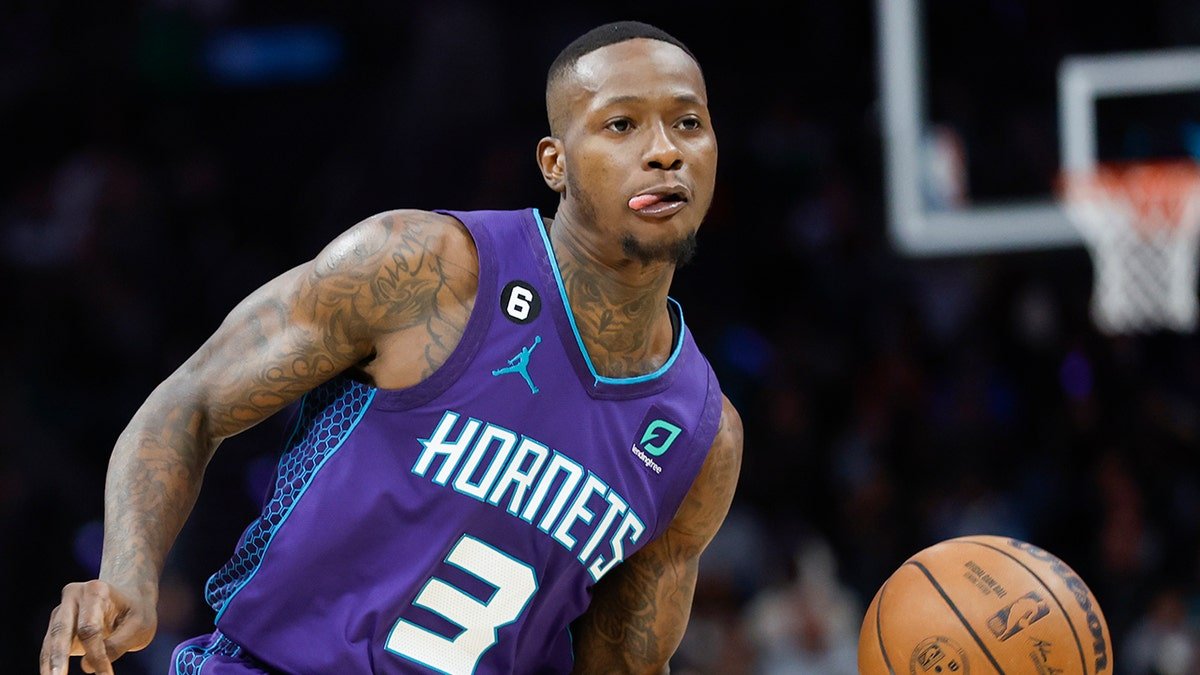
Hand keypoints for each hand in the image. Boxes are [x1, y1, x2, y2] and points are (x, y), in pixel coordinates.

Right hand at [40, 580, 156, 674]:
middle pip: (61, 630)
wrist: (132, 596)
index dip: (96, 655)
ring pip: (52, 641)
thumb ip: (115, 646)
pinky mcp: (57, 627)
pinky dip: (50, 665)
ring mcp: (62, 611)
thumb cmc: (137, 612)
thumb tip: (86, 667)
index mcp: (96, 591)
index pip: (90, 628)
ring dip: (50, 665)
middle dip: (58, 658)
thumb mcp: (138, 627)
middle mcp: (73, 597)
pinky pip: (50, 648)